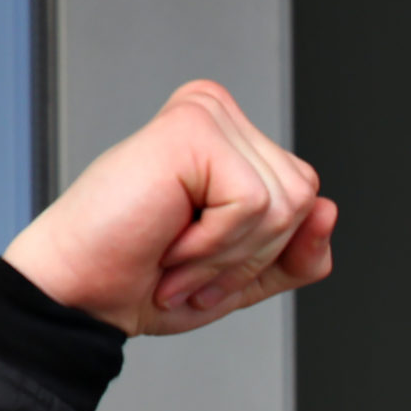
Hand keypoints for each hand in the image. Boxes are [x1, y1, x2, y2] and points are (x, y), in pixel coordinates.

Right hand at [2, 80, 335, 335]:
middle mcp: (219, 114)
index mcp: (233, 139)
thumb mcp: (245, 277)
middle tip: (185, 261)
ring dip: (228, 254)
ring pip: (285, 204)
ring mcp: (205, 113)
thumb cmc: (144, 280)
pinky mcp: (192, 126)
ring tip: (175, 254)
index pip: (306, 200)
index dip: (265, 252)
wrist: (81, 297)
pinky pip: (255, 204)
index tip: (201, 263)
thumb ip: (298, 252)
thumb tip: (329, 209)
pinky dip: (215, 245)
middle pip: (302, 198)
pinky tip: (169, 241)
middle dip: (250, 254)